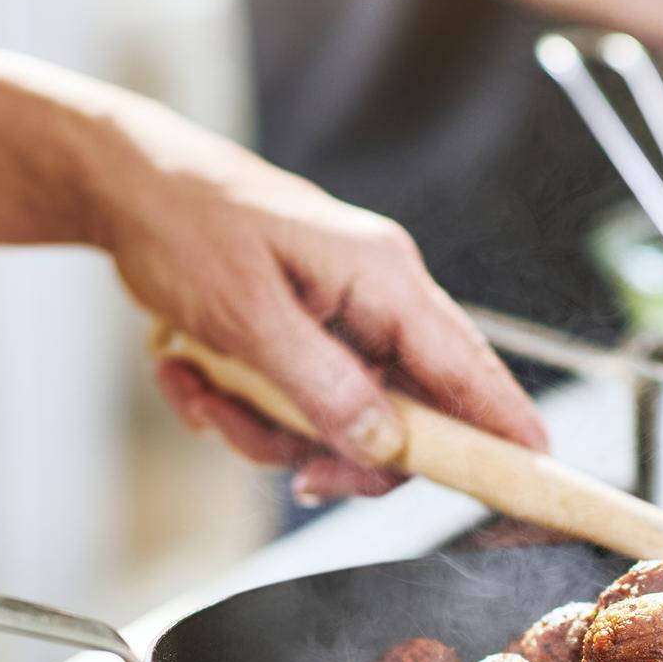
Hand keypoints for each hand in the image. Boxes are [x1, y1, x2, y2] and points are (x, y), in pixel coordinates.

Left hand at [99, 132, 544, 502]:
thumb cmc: (187, 223)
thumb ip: (320, 384)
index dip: (506, 427)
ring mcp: (344, 322)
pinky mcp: (308, 339)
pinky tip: (193, 375)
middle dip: (335, 449)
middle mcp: (378, 301)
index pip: (468, 367)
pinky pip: (297, 407)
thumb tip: (384, 445)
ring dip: (265, 429)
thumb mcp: (246, 312)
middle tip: (290, 468)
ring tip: (201, 393)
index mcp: (384, 279)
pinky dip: (242, 409)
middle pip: (406, 415)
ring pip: (341, 421)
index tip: (535, 476)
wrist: (127, 186)